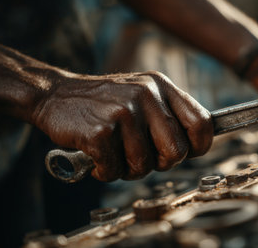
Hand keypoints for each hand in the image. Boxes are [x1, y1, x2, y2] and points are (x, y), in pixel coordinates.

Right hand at [32, 71, 212, 181]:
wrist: (56, 95)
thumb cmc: (106, 103)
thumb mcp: (143, 94)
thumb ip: (169, 115)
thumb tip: (199, 143)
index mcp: (161, 86)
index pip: (201, 122)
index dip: (199, 146)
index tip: (187, 153)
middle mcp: (146, 95)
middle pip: (176, 152)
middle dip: (160, 163)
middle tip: (142, 156)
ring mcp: (123, 112)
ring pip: (143, 166)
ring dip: (127, 169)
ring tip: (114, 152)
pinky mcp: (100, 131)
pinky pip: (114, 171)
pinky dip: (105, 172)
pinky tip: (96, 156)